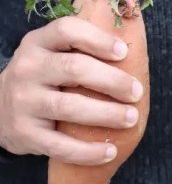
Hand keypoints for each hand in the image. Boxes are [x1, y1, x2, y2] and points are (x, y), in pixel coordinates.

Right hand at [0, 16, 143, 164]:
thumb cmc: (44, 77)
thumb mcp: (53, 54)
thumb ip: (82, 49)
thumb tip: (134, 55)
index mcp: (39, 42)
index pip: (67, 30)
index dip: (98, 40)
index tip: (124, 53)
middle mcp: (27, 68)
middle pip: (74, 68)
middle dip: (112, 81)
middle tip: (136, 92)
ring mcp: (22, 101)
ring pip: (69, 107)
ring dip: (106, 114)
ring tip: (131, 118)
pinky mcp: (23, 133)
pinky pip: (59, 145)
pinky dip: (87, 152)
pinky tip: (109, 152)